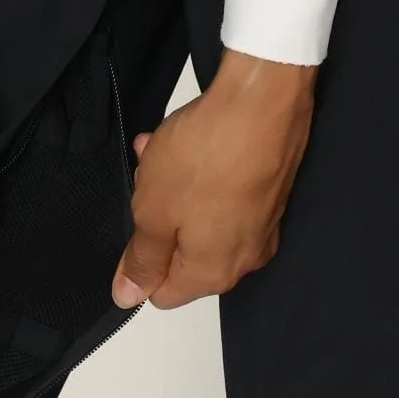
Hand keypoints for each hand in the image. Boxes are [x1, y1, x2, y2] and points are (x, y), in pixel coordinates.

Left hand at [111, 50, 317, 311]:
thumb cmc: (209, 155)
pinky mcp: (270, 193)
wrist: (263, 101)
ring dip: (176, 189)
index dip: (141, 262)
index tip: (135, 222)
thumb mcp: (153, 212)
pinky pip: (225, 195)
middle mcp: (244, 258)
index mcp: (213, 274)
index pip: (163, 294)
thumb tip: (129, 296)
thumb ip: (142, 260)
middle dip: (158, 217)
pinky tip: (191, 144)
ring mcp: (261, 226)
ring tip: (163, 150)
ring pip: (200, 218)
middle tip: (147, 181)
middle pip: (182, 253)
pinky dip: (203, 175)